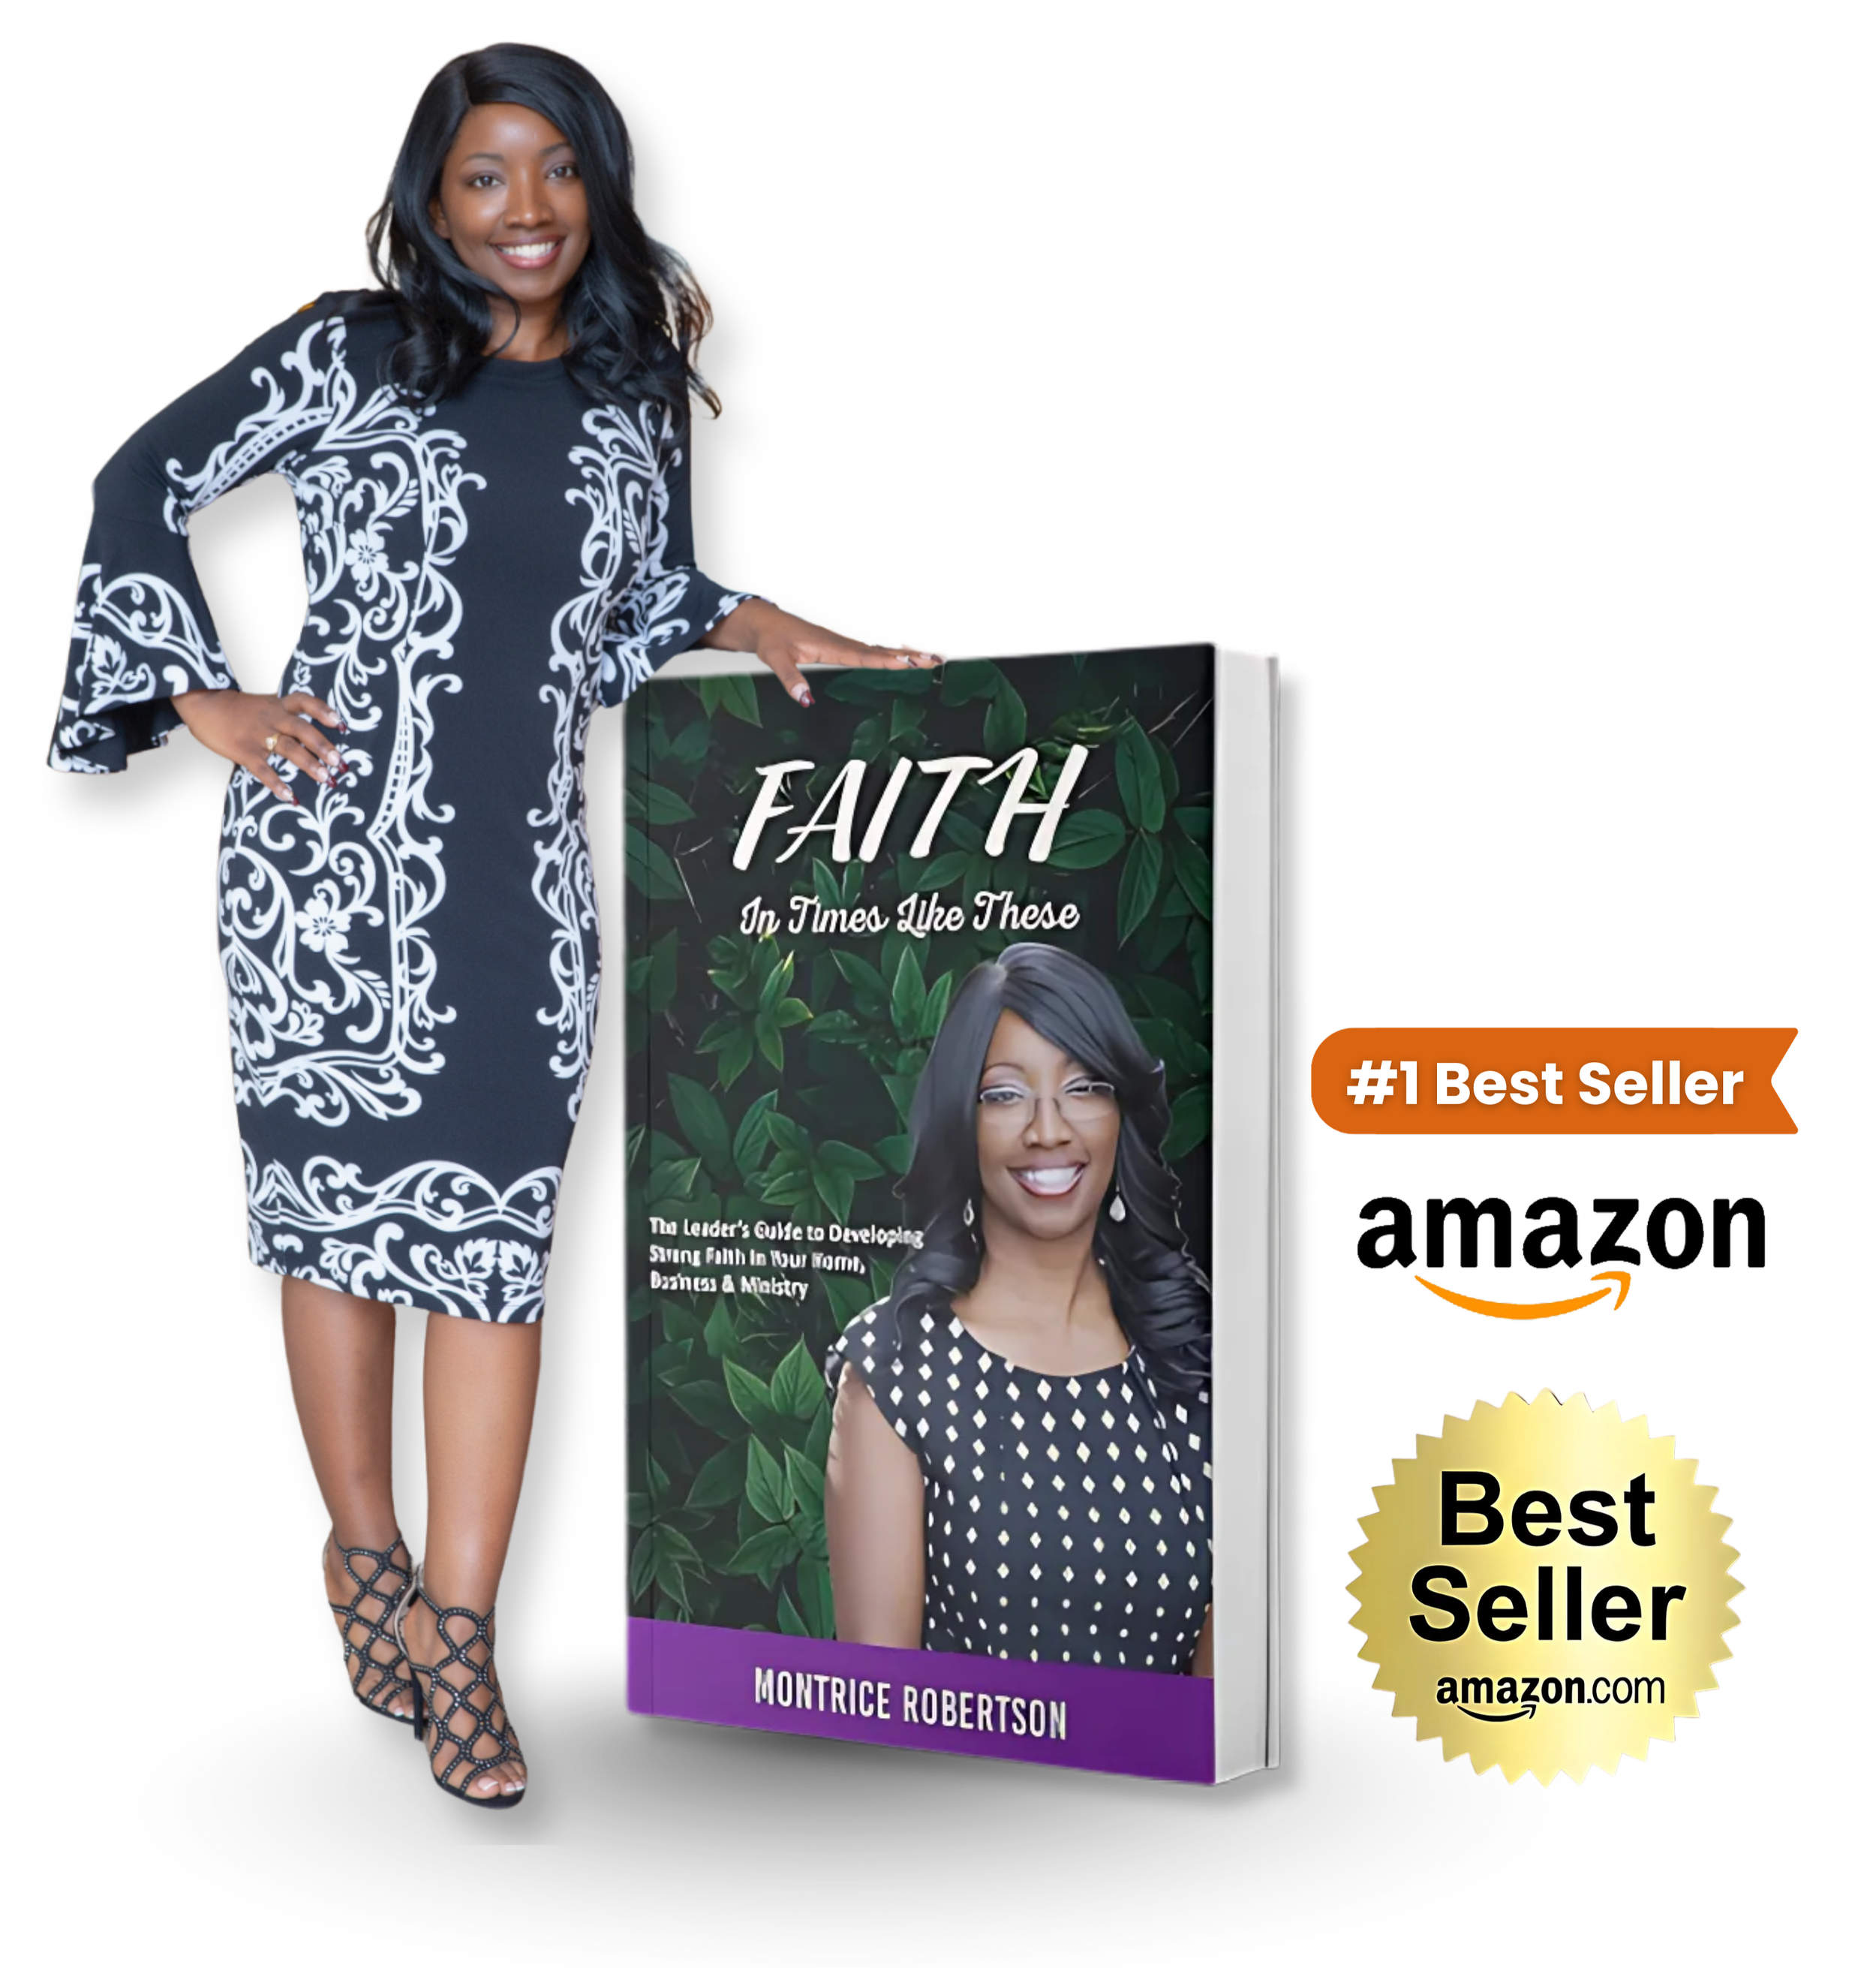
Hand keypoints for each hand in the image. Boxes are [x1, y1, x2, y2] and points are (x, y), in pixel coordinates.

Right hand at [170, 687, 347, 802]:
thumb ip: (285, 714)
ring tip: (326, 779)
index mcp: (278, 705)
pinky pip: (263, 768)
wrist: (202, 704)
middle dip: (323, 746)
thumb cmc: (238, 709)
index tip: (341, 724)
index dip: (324, 710)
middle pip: (302, 729)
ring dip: (309, 764)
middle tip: (340, 763)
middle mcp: (272, 717)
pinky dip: (276, 783)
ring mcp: (258, 734)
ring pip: (288, 748)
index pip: (305, 701)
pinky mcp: (243, 750)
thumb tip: (312, 734)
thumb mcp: (264, 704)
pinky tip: (290, 796)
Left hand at [718, 601, 946, 706]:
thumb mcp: (776, 660)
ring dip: (910, 652)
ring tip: (937, 655)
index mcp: (833, 648)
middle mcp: (844, 644)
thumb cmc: (769, 641)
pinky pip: (874, 650)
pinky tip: (906, 651)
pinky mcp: (842, 646)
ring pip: (883, 649)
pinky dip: (894, 651)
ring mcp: (845, 644)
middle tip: (941, 657)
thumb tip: (806, 701)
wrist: (762, 623)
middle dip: (914, 654)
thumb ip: (791, 680)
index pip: (870, 657)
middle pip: (885, 651)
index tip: (917, 662)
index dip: (894, 661)